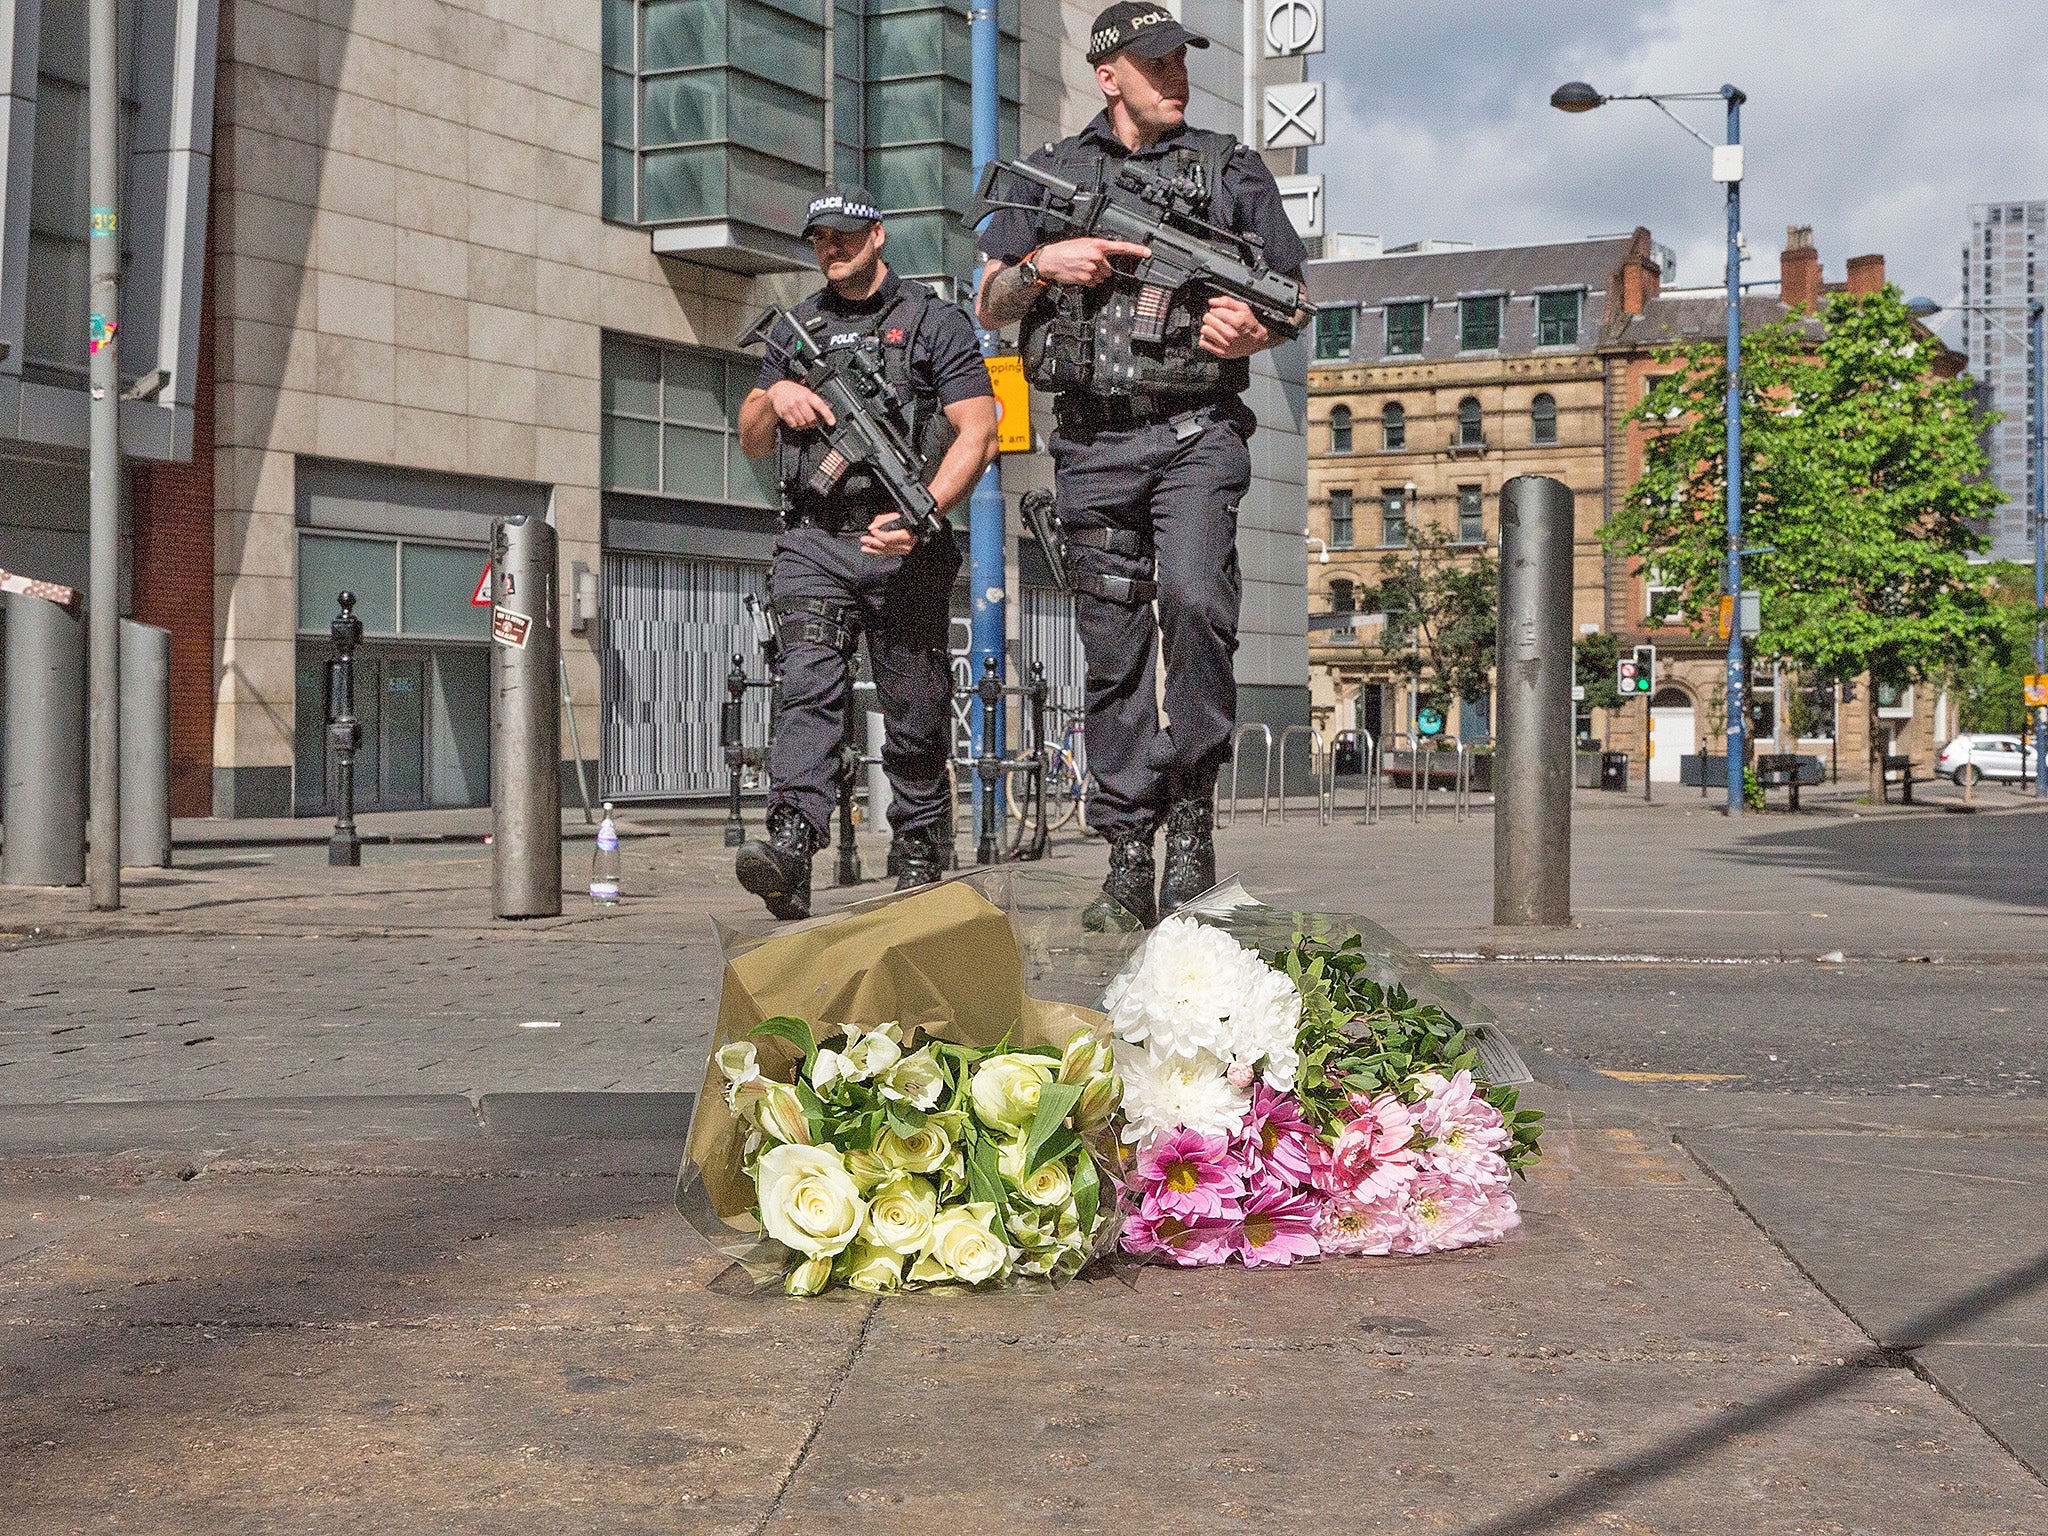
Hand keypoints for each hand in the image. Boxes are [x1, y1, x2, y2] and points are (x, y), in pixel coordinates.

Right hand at [766, 379, 834, 430]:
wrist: (778, 390)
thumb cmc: (795, 392)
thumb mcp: (806, 392)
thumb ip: (815, 402)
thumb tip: (826, 414)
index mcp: (808, 395)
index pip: (820, 405)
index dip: (827, 415)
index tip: (832, 422)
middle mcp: (799, 400)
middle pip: (811, 419)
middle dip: (814, 423)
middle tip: (813, 422)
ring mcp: (791, 407)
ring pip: (802, 423)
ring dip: (805, 425)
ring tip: (804, 421)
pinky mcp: (784, 413)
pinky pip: (794, 425)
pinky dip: (797, 426)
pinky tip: (797, 421)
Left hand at [860, 510, 918, 556]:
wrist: (919, 526)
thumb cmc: (908, 519)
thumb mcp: (896, 515)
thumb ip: (883, 520)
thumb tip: (872, 527)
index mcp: (906, 534)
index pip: (888, 538)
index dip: (878, 535)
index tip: (872, 530)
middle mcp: (906, 544)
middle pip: (886, 545)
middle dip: (873, 542)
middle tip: (864, 539)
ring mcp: (905, 549)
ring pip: (886, 551)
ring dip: (874, 549)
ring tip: (864, 548)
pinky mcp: (902, 552)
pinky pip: (889, 552)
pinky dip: (879, 551)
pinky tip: (871, 550)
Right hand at [1033, 238, 1152, 286]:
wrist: (1051, 260)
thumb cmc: (1066, 250)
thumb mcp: (1084, 243)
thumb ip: (1098, 249)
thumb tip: (1107, 257)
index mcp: (1098, 244)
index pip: (1122, 247)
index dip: (1137, 250)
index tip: (1147, 253)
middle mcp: (1097, 256)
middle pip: (1109, 269)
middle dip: (1101, 268)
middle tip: (1088, 264)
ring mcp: (1092, 269)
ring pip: (1102, 277)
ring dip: (1095, 275)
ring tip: (1082, 268)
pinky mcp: (1086, 279)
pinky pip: (1094, 283)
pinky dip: (1088, 281)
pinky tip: (1079, 274)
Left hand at [1199, 295, 1271, 358]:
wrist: (1256, 341)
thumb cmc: (1249, 324)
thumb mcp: (1243, 308)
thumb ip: (1227, 302)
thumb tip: (1212, 301)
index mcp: (1237, 321)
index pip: (1214, 311)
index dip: (1216, 310)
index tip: (1220, 312)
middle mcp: (1230, 334)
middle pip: (1207, 319)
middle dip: (1211, 317)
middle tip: (1217, 320)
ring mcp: (1225, 344)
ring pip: (1204, 331)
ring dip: (1208, 328)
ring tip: (1216, 329)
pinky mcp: (1221, 352)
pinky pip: (1203, 343)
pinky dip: (1206, 339)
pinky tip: (1214, 337)